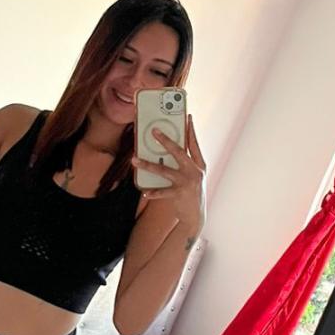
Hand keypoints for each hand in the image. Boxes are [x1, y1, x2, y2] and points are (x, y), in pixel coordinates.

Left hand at [134, 117, 205, 234]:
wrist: (197, 217)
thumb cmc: (192, 194)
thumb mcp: (194, 177)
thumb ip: (185, 164)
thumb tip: (169, 150)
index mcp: (200, 165)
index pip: (194, 144)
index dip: (191, 130)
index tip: (187, 117)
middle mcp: (195, 172)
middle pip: (179, 152)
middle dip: (166, 140)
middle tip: (154, 131)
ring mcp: (187, 183)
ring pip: (164, 170)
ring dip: (148, 164)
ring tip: (135, 160)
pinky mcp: (179, 194)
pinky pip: (162, 191)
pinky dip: (153, 192)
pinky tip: (144, 192)